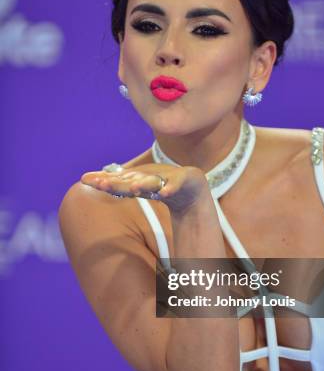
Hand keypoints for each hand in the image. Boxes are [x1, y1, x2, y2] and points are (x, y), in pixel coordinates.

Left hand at [80, 163, 210, 213]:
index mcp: (138, 179)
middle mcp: (150, 176)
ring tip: (134, 189)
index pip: (118, 181)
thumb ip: (116, 185)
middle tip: (102, 184)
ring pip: (153, 182)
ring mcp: (167, 178)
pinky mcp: (184, 180)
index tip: (85, 180)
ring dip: (144, 184)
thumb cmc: (161, 185)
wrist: (190, 188)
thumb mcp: (138, 188)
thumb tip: (87, 181)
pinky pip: (177, 184)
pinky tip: (165, 193)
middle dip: (118, 183)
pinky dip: (171, 188)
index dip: (103, 181)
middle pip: (131, 181)